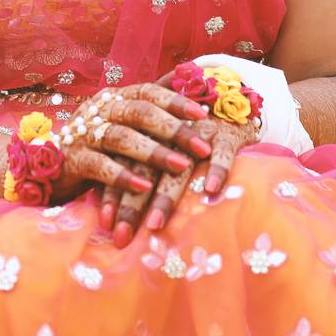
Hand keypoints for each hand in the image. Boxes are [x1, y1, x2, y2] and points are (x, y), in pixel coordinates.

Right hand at [49, 83, 213, 203]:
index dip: (176, 102)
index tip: (204, 115)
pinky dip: (123, 176)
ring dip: (154, 152)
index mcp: (115, 98)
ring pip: (121, 137)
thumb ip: (153, 104)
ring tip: (181, 166)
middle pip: (139, 112)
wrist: (51, 165)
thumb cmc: (98, 143)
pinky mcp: (73, 159)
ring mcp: (84, 133)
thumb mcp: (124, 121)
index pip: (148, 91)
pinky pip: (99, 166)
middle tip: (203, 147)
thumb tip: (191, 75)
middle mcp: (100, 110)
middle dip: (174, 129)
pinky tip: (144, 187)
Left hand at [98, 68, 261, 244]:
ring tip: (154, 225)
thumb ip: (140, 166)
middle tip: (122, 237)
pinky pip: (222, 152)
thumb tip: (111, 208)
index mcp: (149, 132)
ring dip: (166, 196)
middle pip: (146, 169)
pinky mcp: (228, 134)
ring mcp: (199, 133)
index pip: (124, 164)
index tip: (104, 223)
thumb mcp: (164, 143)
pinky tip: (211, 190)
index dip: (112, 192)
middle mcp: (170, 133)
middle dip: (132, 204)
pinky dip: (217, 169)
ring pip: (180, 166)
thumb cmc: (191, 134)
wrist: (231, 99)